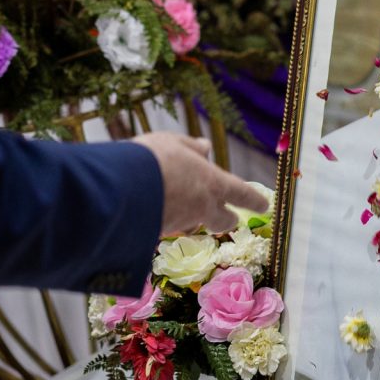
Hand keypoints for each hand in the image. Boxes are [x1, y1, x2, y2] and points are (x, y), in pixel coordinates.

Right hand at [131, 132, 268, 234]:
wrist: (115, 192)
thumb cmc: (149, 159)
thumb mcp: (172, 143)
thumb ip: (191, 147)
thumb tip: (206, 146)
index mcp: (212, 184)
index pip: (242, 194)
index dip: (254, 200)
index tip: (264, 205)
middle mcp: (201, 209)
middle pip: (224, 221)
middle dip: (227, 219)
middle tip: (228, 217)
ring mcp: (180, 225)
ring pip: (192, 224)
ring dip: (189, 216)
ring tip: (172, 199)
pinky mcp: (159, 236)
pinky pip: (167, 227)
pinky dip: (163, 218)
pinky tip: (148, 206)